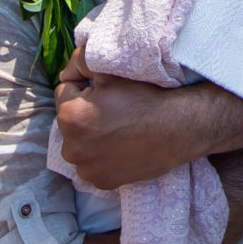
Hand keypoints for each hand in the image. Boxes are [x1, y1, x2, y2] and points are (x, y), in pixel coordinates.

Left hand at [52, 57, 203, 189]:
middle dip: (84, 113)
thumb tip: (66, 72)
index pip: (65, 92)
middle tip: (112, 110)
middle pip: (70, 121)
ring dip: (90, 137)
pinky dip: (102, 157)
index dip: (85, 87)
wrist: (177, 128)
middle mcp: (71, 148)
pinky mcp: (102, 182)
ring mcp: (87, 169)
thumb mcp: (110, 69)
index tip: (105, 90)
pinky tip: (120, 147)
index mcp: (70, 116)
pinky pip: (93, 165)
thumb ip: (80, 61)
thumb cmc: (144, 97)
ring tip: (117, 129)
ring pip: (80, 145)